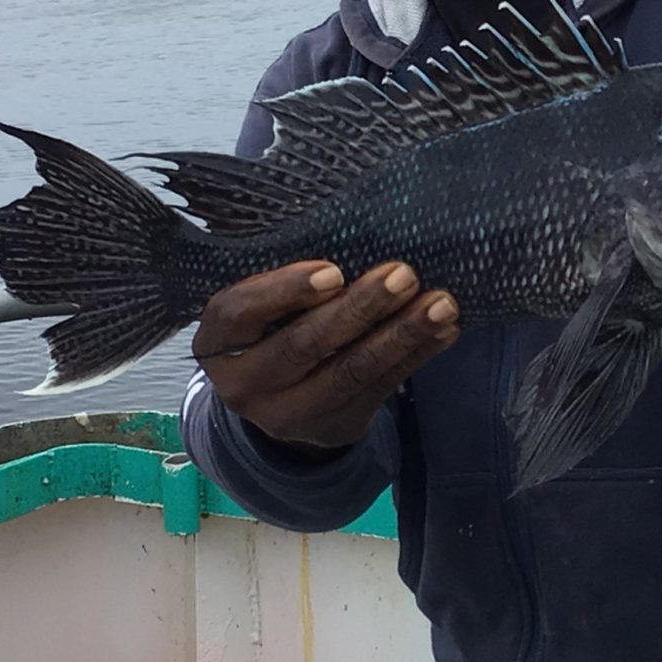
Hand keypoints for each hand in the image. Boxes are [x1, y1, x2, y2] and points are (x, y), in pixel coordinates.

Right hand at [194, 260, 460, 451]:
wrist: (278, 400)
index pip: (242, 312)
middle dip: (359, 309)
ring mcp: (290, 415)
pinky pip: (380, 389)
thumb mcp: (256, 306)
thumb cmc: (269, 326)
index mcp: (217, 340)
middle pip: (304, 345)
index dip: (286, 291)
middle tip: (403, 274)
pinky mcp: (334, 426)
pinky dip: (416, 356)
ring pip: (351, 372)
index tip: (334, 271)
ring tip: (441, 304)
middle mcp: (246, 384)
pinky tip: (444, 330)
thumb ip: (283, 281)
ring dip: (402, 334)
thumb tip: (352, 234)